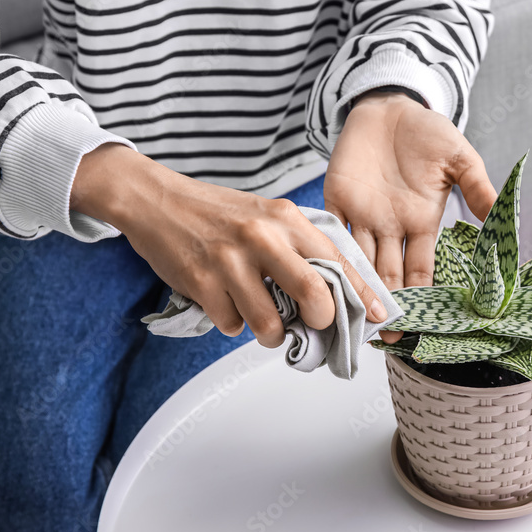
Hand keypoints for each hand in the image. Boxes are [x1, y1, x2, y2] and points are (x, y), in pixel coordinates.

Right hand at [71, 143, 387, 347]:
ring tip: (261, 317)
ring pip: (270, 324)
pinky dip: (232, 322)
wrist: (155, 199)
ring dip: (270, 333)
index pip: (337, 261)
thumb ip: (299, 247)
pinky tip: (225, 300)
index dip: (362, 295)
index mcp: (286, 218)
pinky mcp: (201, 282)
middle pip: (314, 296)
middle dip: (320, 321)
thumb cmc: (217, 213)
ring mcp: (230, 261)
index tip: (376, 317)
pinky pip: (232, 325)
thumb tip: (336, 291)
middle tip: (313, 324)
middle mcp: (262, 238)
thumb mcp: (267, 216)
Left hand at [324, 91, 496, 341]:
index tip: (418, 324)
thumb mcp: (460, 158)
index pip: (420, 269)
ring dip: (356, 289)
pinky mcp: (336, 200)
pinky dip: (326, 253)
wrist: (390, 105)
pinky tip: (324, 278)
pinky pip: (329, 231)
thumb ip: (477, 188)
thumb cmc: (428, 131)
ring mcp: (362, 216)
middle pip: (387, 274)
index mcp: (422, 223)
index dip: (419, 296)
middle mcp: (391, 227)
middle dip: (386, 305)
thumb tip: (501, 219)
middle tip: (383, 337)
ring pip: (357, 261)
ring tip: (353, 319)